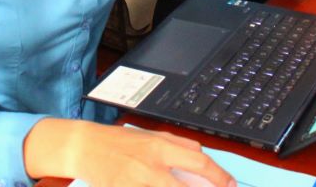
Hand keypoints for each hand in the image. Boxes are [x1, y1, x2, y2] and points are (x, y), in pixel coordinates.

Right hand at [28, 120, 234, 186]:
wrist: (85, 147)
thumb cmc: (119, 141)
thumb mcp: (151, 135)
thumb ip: (178, 145)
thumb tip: (203, 154)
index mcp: (160, 147)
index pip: (199, 162)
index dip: (220, 176)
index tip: (230, 184)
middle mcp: (150, 167)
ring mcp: (135, 183)